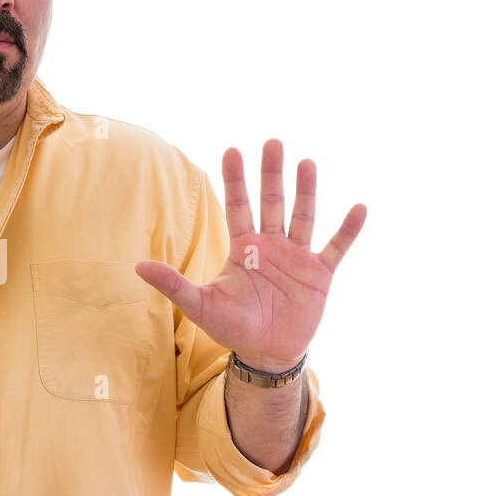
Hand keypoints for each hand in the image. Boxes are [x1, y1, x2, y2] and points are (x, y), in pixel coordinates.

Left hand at [135, 139, 365, 371]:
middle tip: (272, 142)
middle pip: (272, 202)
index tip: (232, 149)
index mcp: (243, 247)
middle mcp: (270, 245)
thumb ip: (172, 283)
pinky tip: (358, 208)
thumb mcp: (200, 304)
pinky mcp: (319, 274)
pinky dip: (347, 230)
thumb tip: (137, 266)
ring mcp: (296, 257)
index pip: (237, 205)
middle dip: (271, 174)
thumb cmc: (232, 327)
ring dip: (306, 190)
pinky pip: (336, 247)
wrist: (266, 353)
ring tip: (307, 162)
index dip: (235, 180)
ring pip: (302, 216)